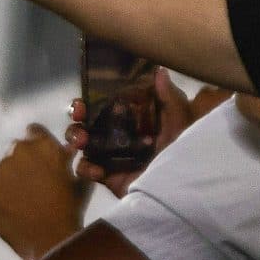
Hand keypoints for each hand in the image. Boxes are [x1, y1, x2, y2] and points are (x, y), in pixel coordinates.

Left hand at [0, 123, 90, 259]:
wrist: (50, 240)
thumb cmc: (69, 210)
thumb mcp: (77, 179)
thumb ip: (69, 160)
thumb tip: (65, 149)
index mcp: (44, 144)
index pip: (33, 131)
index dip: (36, 144)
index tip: (37, 159)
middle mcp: (20, 149)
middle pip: (15, 151)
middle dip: (21, 163)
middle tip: (29, 184)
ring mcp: (0, 168)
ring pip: (0, 168)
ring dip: (7, 178)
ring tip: (17, 199)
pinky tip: (7, 207)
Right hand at [62, 69, 224, 195]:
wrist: (180, 188)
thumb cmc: (183, 152)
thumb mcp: (181, 124)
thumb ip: (171, 99)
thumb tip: (159, 71)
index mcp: (135, 119)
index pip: (108, 103)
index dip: (94, 97)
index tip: (86, 95)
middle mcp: (120, 135)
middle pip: (90, 121)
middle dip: (78, 117)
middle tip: (78, 114)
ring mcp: (111, 156)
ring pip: (83, 144)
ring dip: (76, 138)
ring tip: (81, 141)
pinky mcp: (108, 177)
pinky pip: (87, 171)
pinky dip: (86, 168)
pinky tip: (96, 169)